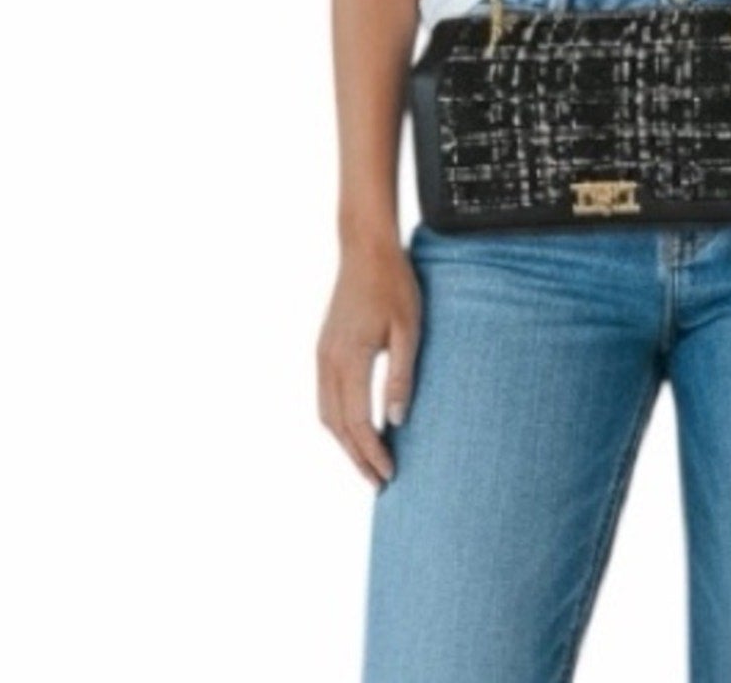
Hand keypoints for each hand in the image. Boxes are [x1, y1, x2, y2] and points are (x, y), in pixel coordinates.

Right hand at [316, 239, 421, 487]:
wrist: (365, 249)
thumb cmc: (394, 285)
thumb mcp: (408, 329)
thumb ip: (401, 374)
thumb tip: (397, 420)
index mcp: (348, 359)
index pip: (357, 422)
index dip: (372, 452)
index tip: (389, 474)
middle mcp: (327, 362)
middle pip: (337, 426)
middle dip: (357, 457)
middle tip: (380, 482)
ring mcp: (321, 355)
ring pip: (326, 414)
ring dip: (345, 442)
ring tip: (368, 462)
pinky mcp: (323, 348)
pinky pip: (326, 396)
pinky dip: (339, 421)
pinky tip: (356, 427)